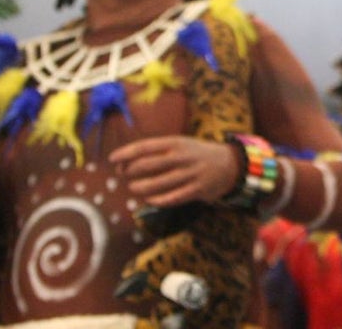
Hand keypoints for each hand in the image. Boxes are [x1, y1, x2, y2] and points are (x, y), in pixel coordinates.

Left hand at [109, 136, 239, 206]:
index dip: (127, 153)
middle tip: (122, 174)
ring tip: (133, 187)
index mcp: (177, 142)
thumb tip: (128, 162)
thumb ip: (159, 152)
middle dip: (130, 170)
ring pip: (158, 183)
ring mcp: (190, 173)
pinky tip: (149, 199)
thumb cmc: (196, 154)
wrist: (229, 164)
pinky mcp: (197, 189)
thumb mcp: (181, 144)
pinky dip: (158, 200)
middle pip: (149, 164)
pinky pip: (172, 197)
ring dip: (141, 187)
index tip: (112, 159)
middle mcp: (182, 157)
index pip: (146, 146)